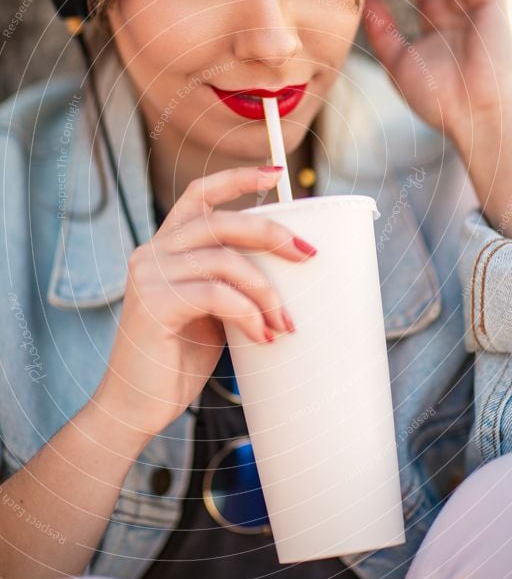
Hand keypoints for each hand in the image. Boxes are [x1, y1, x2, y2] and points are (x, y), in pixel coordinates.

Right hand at [93, 166, 314, 442]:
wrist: (136, 405)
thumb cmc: (177, 358)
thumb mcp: (209, 310)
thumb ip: (229, 282)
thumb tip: (287, 269)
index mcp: (166, 246)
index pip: (199, 194)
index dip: (238, 178)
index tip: (277, 173)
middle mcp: (153, 252)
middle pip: (221, 222)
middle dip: (271, 234)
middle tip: (307, 256)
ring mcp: (149, 276)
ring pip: (224, 259)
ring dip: (266, 290)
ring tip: (285, 322)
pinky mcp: (154, 304)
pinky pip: (216, 294)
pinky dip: (248, 313)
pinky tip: (263, 337)